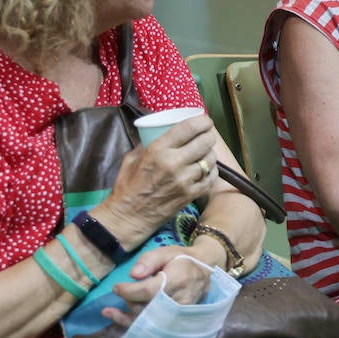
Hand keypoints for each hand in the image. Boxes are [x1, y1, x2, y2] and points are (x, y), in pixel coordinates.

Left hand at [103, 246, 212, 327]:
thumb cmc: (182, 260)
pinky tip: (118, 320)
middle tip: (122, 291)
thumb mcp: (166, 252)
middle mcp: (179, 300)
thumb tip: (133, 275)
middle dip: (129, 300)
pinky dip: (133, 324)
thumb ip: (149, 260)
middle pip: (146, 307)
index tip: (116, 287)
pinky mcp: (176, 321)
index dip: (129, 291)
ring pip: (148, 320)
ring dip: (127, 315)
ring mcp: (179, 314)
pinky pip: (153, 327)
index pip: (149, 291)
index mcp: (177, 279)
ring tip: (108, 311)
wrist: (204, 272)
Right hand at [104, 115, 218, 238]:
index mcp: (158, 150)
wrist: (129, 217)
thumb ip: (147, 143)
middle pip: (204, 142)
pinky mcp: (191, 195)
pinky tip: (205, 169)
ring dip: (210, 154)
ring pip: (210, 159)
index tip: (205, 121)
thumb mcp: (132, 158)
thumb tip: (161, 131)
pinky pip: (210, 177)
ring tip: (205, 153)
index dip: (202, 121)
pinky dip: (211, 171)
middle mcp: (173, 163)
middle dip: (209, 136)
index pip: (188, 128)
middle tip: (207, 136)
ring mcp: (184, 180)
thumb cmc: (128, 186)